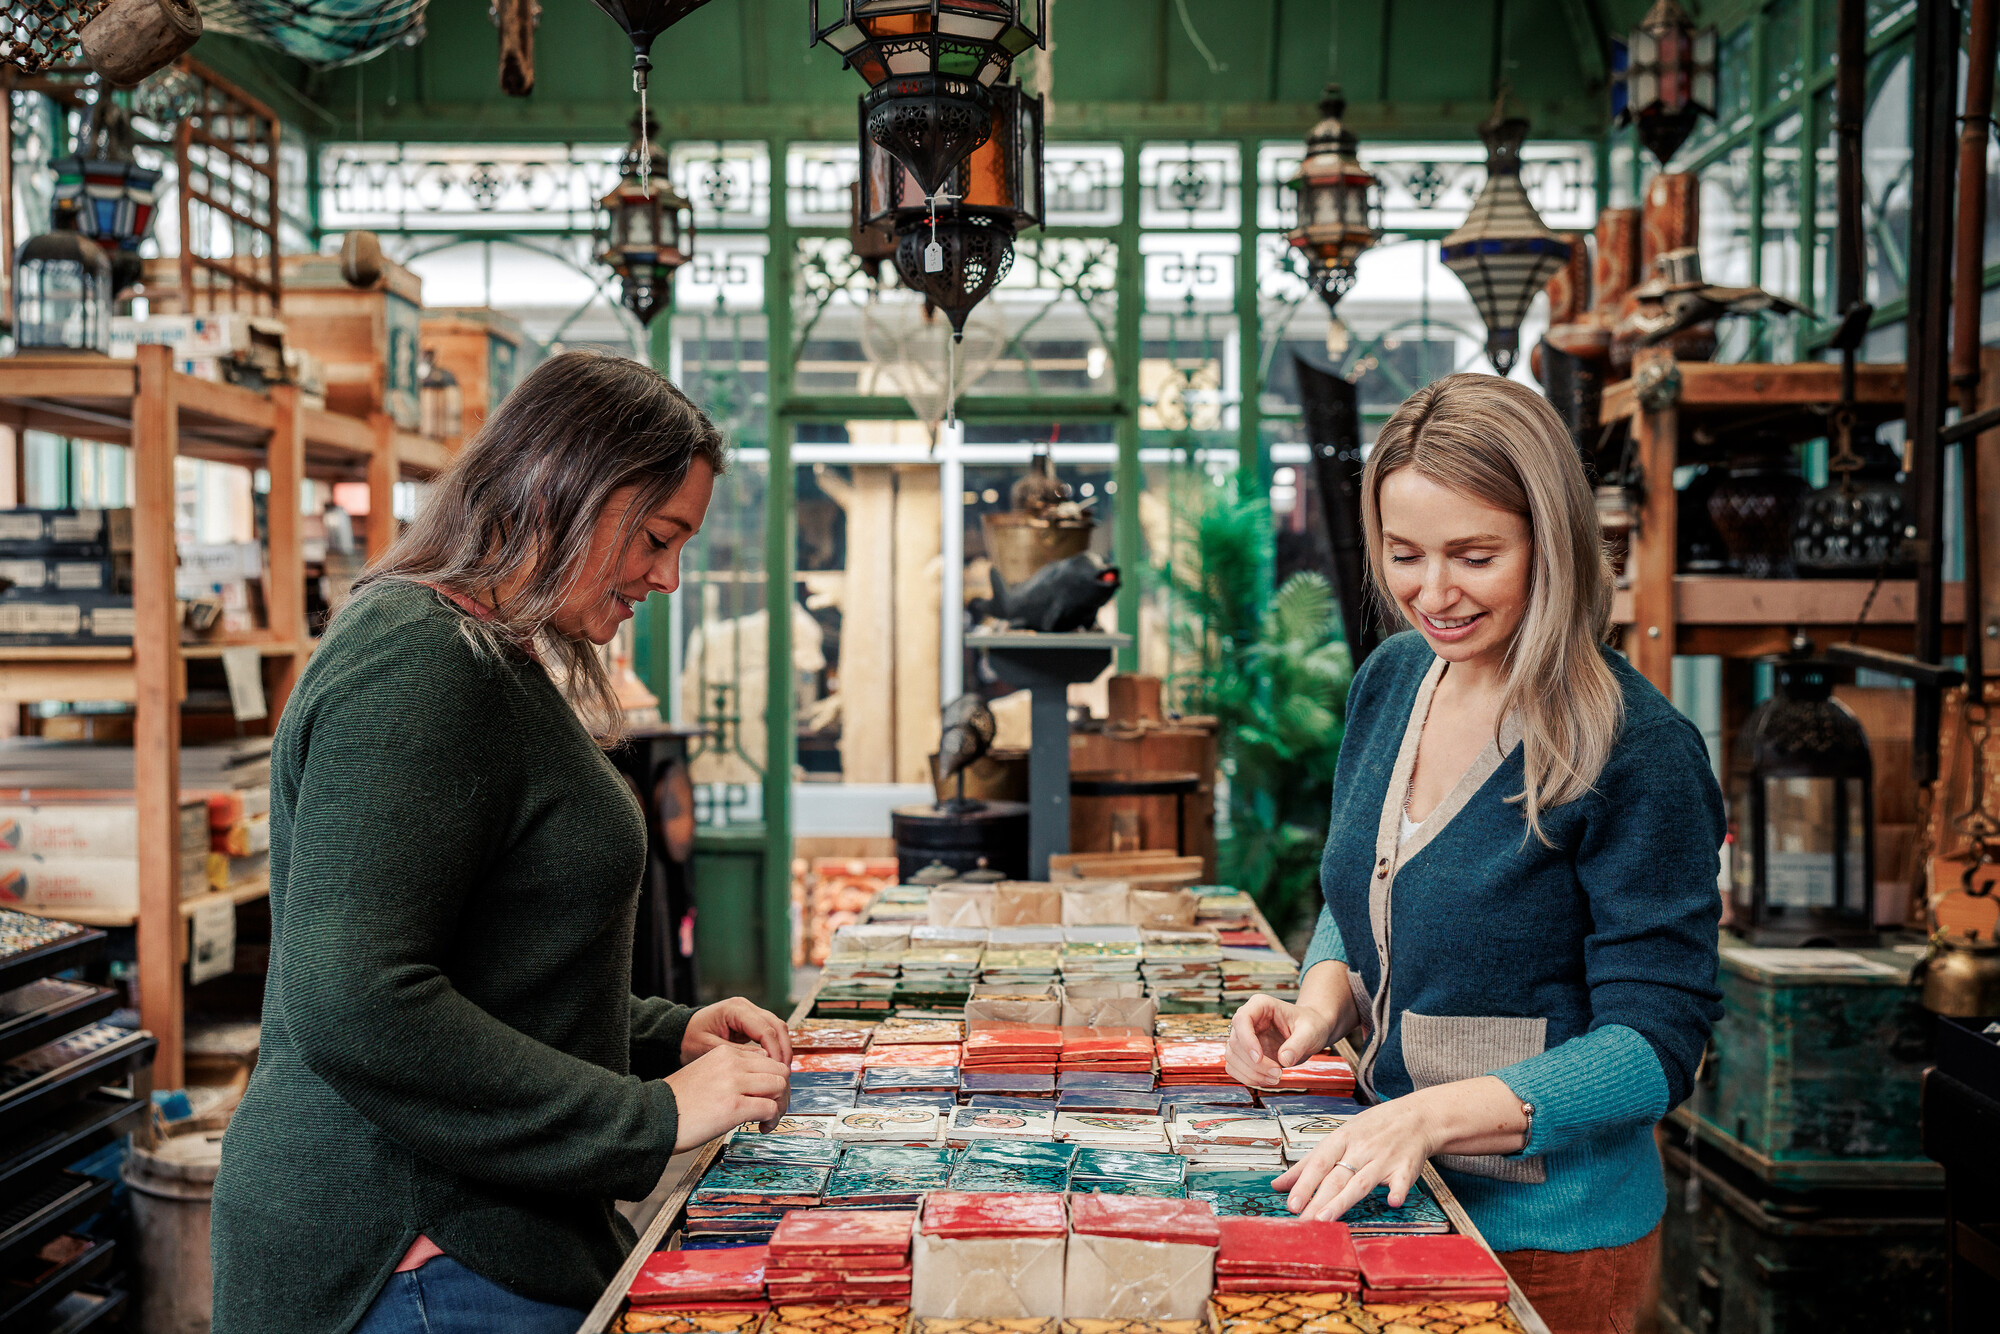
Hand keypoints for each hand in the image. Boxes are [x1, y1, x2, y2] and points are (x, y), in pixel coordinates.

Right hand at [664, 1042, 790, 1149]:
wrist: (653, 1117)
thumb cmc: (677, 1102)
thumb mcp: (705, 1073)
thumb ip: (731, 1072)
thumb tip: (757, 1085)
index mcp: (724, 1053)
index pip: (766, 1060)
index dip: (771, 1079)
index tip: (766, 1095)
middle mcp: (732, 1064)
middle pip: (779, 1071)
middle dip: (781, 1092)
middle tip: (772, 1109)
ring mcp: (733, 1084)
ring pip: (780, 1086)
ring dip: (779, 1106)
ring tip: (767, 1120)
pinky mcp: (734, 1107)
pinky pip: (770, 1108)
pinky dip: (771, 1120)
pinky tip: (760, 1127)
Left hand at [681, 997, 791, 1067]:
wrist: (679, 1033)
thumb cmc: (689, 1039)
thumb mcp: (709, 1048)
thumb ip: (737, 1053)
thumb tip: (765, 1060)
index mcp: (735, 1009)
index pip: (765, 1028)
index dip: (775, 1050)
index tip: (777, 1070)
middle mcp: (745, 1007)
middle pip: (777, 1025)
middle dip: (784, 1049)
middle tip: (784, 1072)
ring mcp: (749, 1013)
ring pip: (777, 1027)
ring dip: (783, 1048)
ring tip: (782, 1070)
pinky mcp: (750, 1022)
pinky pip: (769, 1032)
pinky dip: (775, 1046)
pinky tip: (775, 1064)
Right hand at [1224, 994, 1336, 1089]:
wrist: (1313, 1031)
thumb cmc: (1311, 1024)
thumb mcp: (1310, 1031)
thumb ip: (1298, 1044)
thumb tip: (1283, 1059)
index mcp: (1260, 1006)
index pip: (1242, 1019)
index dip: (1247, 1040)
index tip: (1259, 1058)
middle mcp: (1248, 1020)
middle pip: (1236, 1042)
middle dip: (1255, 1064)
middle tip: (1278, 1073)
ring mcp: (1244, 1038)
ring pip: (1232, 1057)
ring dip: (1251, 1073)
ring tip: (1276, 1077)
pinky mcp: (1245, 1054)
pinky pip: (1235, 1068)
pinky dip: (1248, 1078)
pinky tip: (1267, 1080)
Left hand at [1272, 1094, 1441, 1221]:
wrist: (1414, 1117)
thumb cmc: (1370, 1129)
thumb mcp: (1338, 1138)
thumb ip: (1308, 1164)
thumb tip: (1278, 1184)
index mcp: (1341, 1140)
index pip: (1318, 1163)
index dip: (1304, 1184)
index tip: (1291, 1204)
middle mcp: (1360, 1149)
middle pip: (1336, 1177)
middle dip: (1317, 1200)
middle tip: (1303, 1221)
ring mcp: (1383, 1159)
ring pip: (1360, 1183)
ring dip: (1343, 1201)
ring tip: (1327, 1219)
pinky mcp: (1405, 1168)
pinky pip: (1401, 1181)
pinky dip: (1398, 1191)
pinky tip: (1392, 1202)